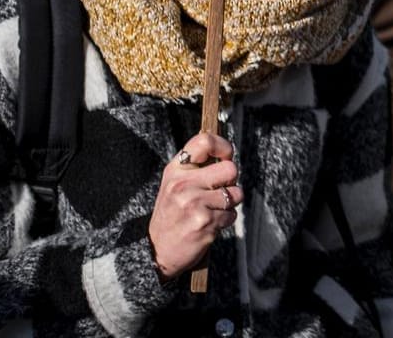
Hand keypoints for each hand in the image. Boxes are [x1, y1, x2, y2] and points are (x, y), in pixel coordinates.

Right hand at [148, 132, 244, 281]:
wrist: (156, 251)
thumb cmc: (172, 216)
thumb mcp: (174, 185)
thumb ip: (196, 169)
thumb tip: (226, 155)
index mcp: (175, 170)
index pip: (204, 141)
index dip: (223, 146)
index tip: (226, 155)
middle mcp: (183, 184)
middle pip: (230, 168)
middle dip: (230, 182)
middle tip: (217, 192)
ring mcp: (194, 203)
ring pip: (235, 193)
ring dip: (229, 204)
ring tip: (210, 211)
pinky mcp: (205, 222)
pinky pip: (232, 214)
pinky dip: (225, 221)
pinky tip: (208, 224)